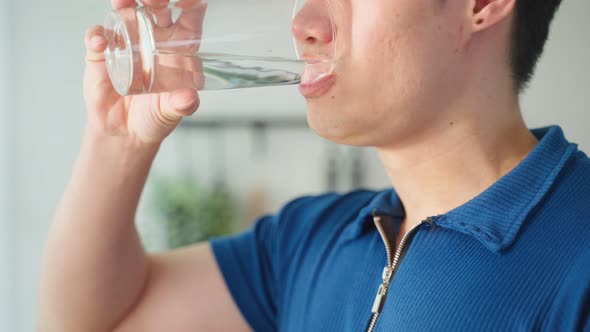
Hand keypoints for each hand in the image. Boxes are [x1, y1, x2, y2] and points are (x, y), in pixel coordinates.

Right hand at [83, 0, 200, 143]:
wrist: (126, 133)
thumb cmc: (156, 117)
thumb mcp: (171, 113)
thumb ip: (182, 105)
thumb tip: (189, 98)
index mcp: (179, 47)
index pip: (189, 17)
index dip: (190, 4)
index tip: (189, 0)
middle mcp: (155, 38)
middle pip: (158, 7)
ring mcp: (128, 42)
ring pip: (126, 12)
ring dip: (124, 3)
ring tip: (122, 3)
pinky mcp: (102, 53)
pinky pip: (98, 37)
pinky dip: (97, 36)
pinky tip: (99, 42)